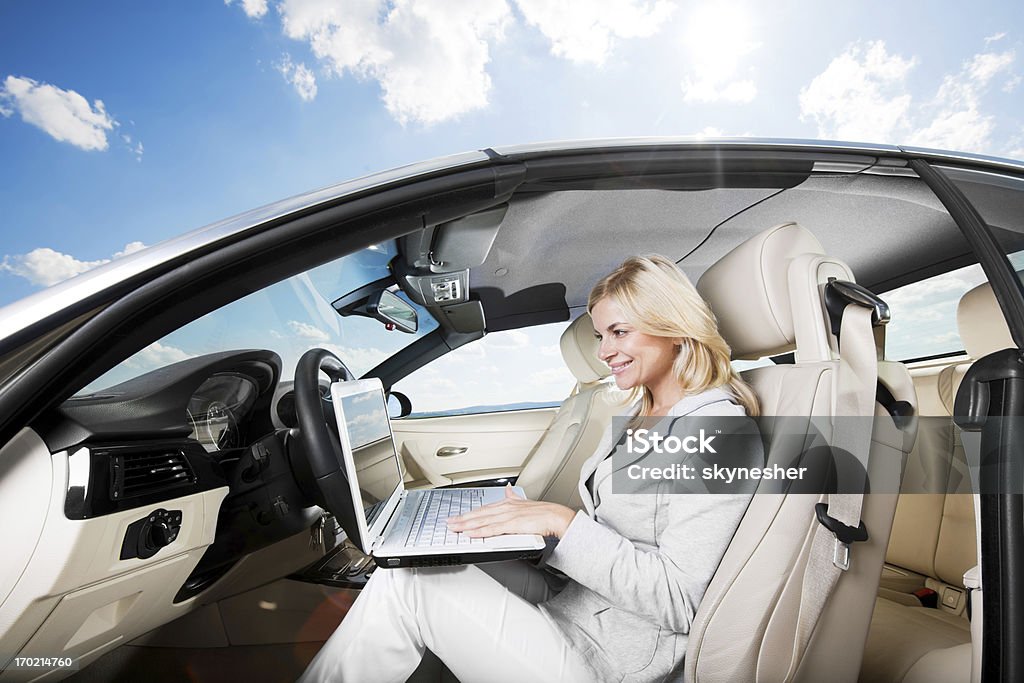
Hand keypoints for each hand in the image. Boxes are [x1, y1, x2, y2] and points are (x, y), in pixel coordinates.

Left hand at [446, 485, 576, 538]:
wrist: (555, 516)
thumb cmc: (543, 512)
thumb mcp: (525, 501)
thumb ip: (513, 497)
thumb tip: (508, 490)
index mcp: (506, 504)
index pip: (483, 509)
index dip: (468, 513)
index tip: (457, 516)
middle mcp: (504, 508)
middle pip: (478, 514)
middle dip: (461, 519)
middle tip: (448, 522)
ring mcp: (507, 516)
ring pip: (482, 521)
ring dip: (466, 525)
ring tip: (453, 528)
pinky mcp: (511, 525)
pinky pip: (492, 529)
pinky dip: (479, 531)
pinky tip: (470, 533)